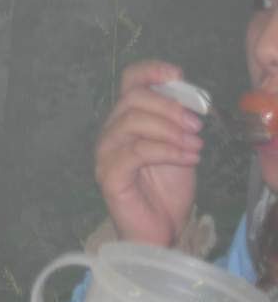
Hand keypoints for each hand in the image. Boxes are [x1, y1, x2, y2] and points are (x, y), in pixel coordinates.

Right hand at [95, 60, 203, 245]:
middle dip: (169, 107)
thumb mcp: (180, 145)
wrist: (159, 230)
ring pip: (132, 123)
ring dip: (170, 130)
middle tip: (196, 125)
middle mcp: (110, 133)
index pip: (129, 82)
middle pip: (131, 99)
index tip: (178, 75)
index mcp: (125, 120)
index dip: (150, 71)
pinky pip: (137, 152)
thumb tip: (189, 94)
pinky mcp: (109, 175)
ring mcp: (105, 154)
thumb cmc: (167, 190)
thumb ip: (178, 120)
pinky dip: (168, 151)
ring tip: (196, 145)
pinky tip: (189, 158)